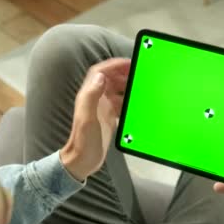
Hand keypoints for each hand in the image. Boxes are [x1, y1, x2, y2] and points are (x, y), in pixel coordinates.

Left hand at [60, 58, 130, 180]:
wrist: (83, 160)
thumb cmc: (83, 141)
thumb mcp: (87, 118)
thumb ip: (92, 96)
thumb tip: (100, 76)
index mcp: (89, 96)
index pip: (100, 72)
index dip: (113, 65)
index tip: (128, 62)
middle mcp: (95, 99)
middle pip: (109, 78)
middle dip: (123, 72)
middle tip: (139, 71)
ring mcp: (102, 108)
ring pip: (116, 90)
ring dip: (127, 85)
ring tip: (140, 84)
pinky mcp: (108, 117)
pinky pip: (120, 103)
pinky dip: (128, 100)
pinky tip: (137, 103)